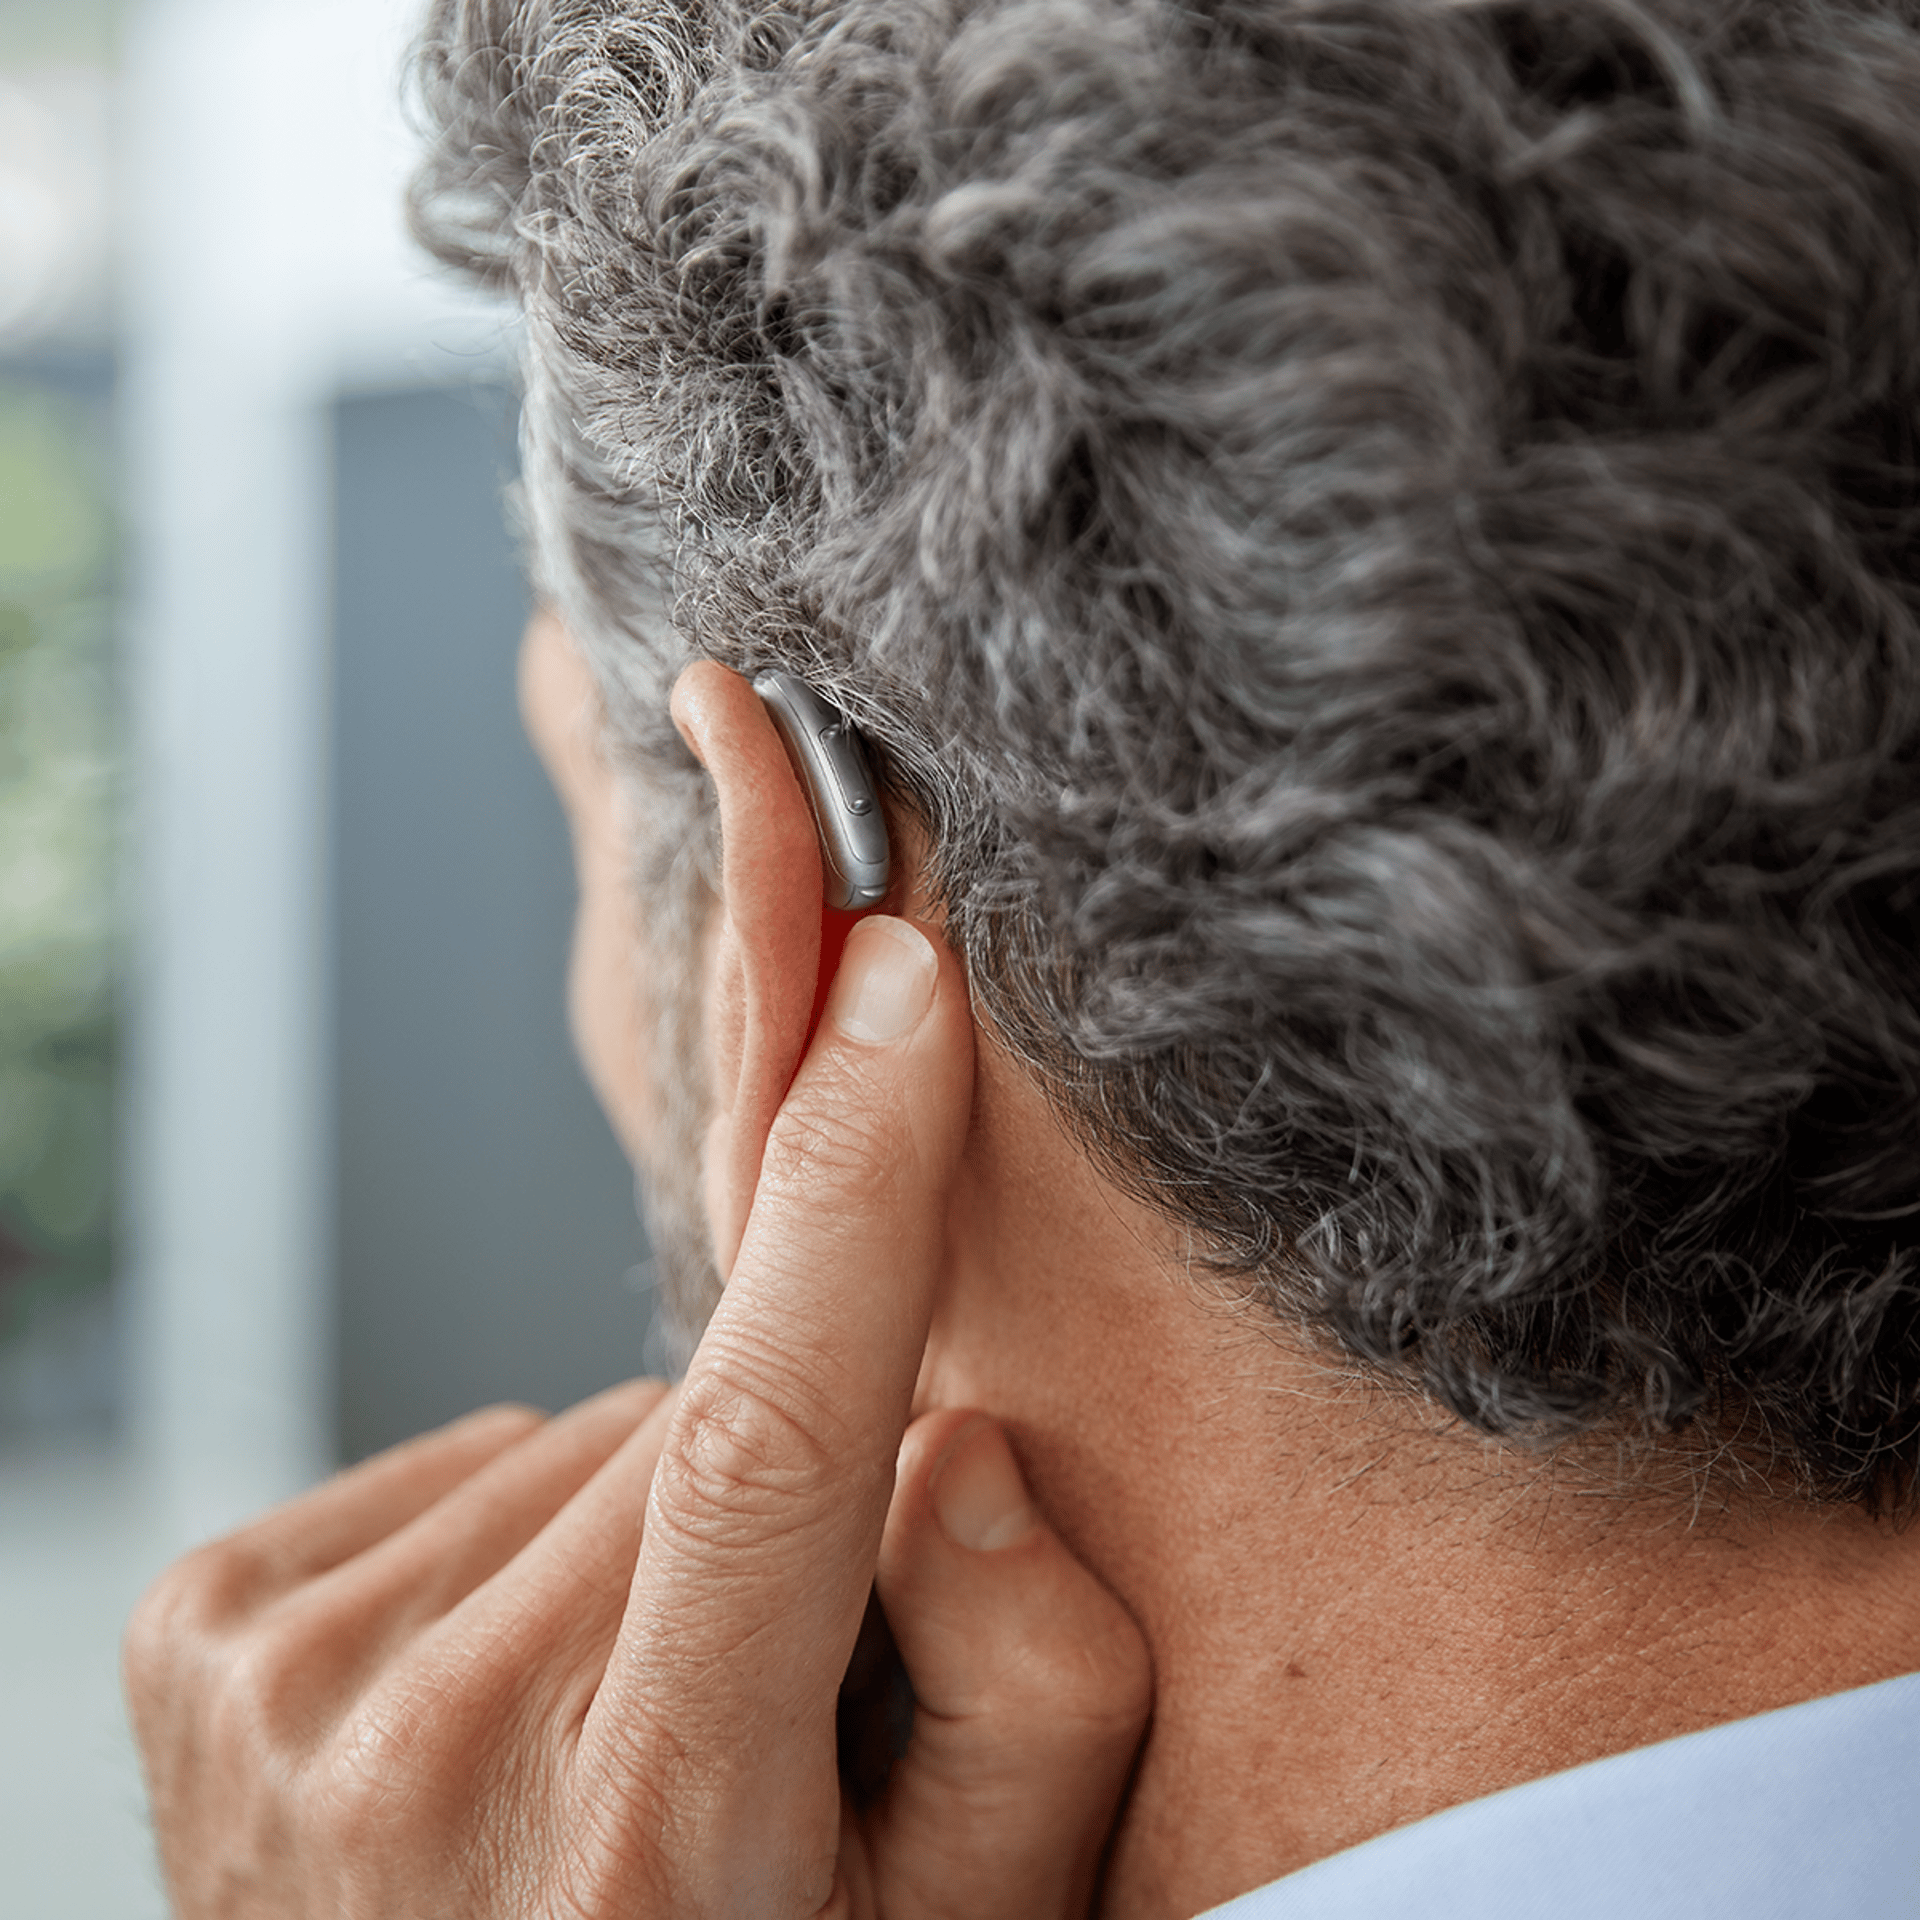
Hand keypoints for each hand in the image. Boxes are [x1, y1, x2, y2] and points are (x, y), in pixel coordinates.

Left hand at [123, 916, 1151, 1916]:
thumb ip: (1033, 1693)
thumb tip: (955, 1436)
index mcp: (659, 1832)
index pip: (770, 1443)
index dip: (847, 1188)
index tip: (893, 984)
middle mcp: (436, 1753)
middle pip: (692, 1428)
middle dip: (772, 1479)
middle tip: (761, 1666)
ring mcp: (287, 1689)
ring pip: (574, 1442)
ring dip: (637, 1521)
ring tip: (622, 1706)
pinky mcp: (203, 1629)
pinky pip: (452, 1462)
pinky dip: (512, 1525)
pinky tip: (505, 1681)